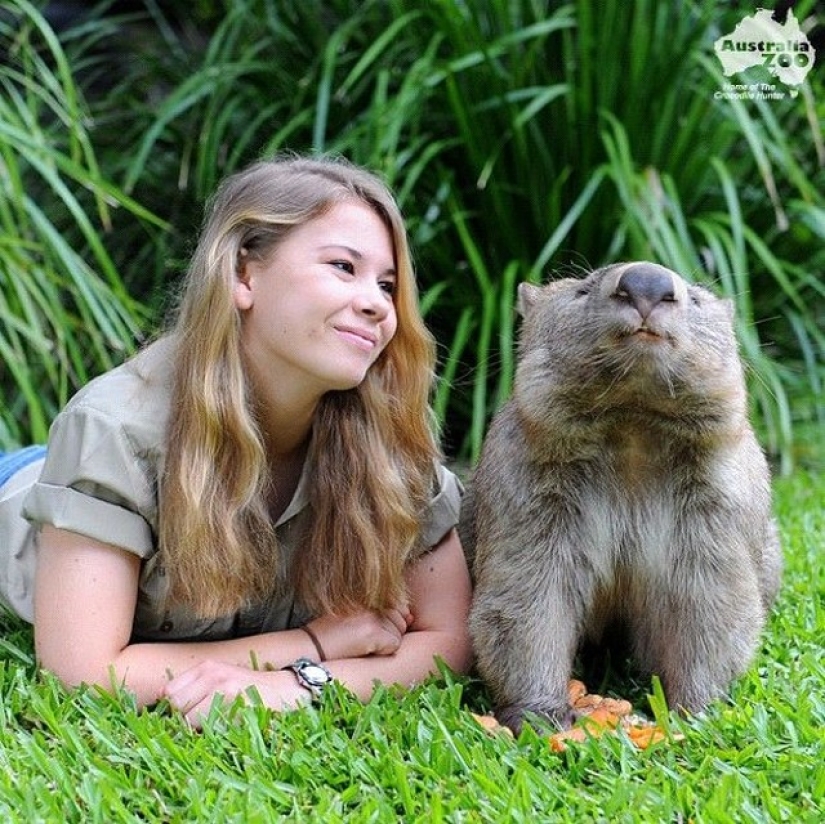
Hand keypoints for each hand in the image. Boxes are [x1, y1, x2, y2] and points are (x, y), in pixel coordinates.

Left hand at [162, 661, 310, 727]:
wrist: (287, 690)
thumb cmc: (252, 690)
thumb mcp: (222, 678)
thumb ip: (196, 687)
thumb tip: (164, 705)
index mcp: (207, 667)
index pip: (169, 692)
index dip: (172, 709)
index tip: (181, 718)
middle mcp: (213, 674)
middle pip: (175, 706)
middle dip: (182, 721)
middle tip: (199, 726)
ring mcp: (224, 689)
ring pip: (188, 721)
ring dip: (196, 731)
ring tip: (213, 728)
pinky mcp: (235, 706)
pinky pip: (207, 729)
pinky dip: (211, 736)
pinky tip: (225, 729)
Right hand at [306, 604, 412, 659]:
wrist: (310, 646)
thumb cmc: (331, 635)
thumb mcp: (357, 617)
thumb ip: (383, 614)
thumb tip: (410, 615)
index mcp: (368, 596)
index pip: (399, 606)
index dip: (392, 621)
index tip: (370, 630)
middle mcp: (373, 602)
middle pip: (401, 621)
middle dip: (389, 633)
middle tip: (363, 638)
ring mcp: (374, 615)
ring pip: (399, 634)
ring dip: (385, 643)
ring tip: (360, 643)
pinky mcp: (373, 630)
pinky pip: (394, 645)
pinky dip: (383, 651)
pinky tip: (362, 649)